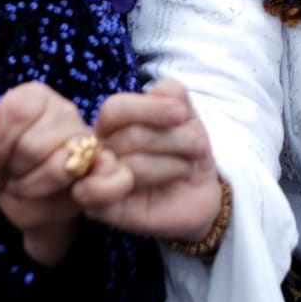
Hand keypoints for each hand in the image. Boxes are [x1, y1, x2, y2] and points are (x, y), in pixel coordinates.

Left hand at [0, 81, 120, 264]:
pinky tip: (53, 192)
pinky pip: (97, 178)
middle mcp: (64, 110)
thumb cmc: (3, 172)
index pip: (18, 110)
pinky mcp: (102, 167)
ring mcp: (87, 137)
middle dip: (15, 169)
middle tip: (12, 174)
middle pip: (34, 143)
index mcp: (34, 97)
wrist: (28, 206)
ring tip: (26, 185)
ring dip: (33, 185)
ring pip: (58, 165)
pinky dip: (69, 190)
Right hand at [73, 80, 225, 242]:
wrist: (201, 191)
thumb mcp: (186, 114)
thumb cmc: (187, 149)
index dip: (150, 109)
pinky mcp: (101, 209)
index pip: (115, 109)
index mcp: (113, 122)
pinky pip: (104, 197)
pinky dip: (143, 183)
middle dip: (176, 139)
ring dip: (175, 163)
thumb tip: (157, 91)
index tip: (182, 114)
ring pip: (134, 165)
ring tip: (188, 166)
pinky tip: (168, 180)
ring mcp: (99, 179)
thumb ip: (170, 93)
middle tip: (197, 146)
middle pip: (132, 136)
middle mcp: (100, 148)